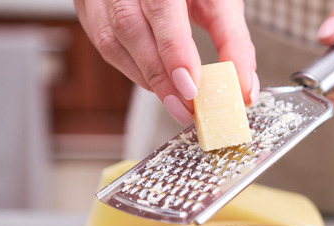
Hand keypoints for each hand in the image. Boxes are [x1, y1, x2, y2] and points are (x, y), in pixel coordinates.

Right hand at [74, 0, 258, 124]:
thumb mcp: (219, 0)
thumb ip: (232, 40)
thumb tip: (243, 88)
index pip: (162, 7)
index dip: (174, 50)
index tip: (191, 87)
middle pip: (131, 26)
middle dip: (161, 74)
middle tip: (186, 107)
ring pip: (113, 40)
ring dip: (147, 77)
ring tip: (176, 102)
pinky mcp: (90, 7)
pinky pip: (105, 44)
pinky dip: (134, 69)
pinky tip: (156, 82)